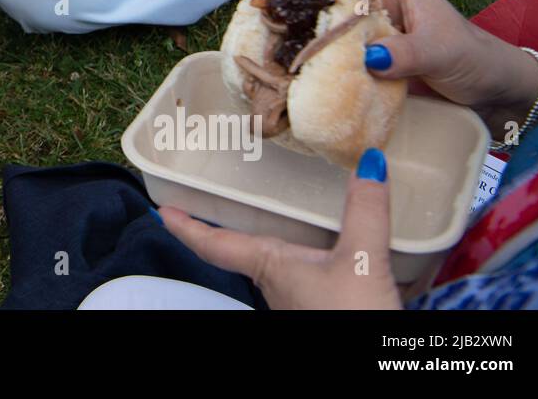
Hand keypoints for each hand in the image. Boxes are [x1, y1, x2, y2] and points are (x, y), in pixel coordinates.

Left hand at [161, 148, 401, 308]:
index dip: (186, 226)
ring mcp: (298, 301)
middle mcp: (276, 285)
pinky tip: (343, 258)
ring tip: (281, 220)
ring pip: (280, 269)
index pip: (214, 244)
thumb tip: (368, 166)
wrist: (375, 372)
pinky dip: (323, 265)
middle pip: (244, 253)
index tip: (162, 211)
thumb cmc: (351, 317)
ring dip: (278, 247)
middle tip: (216, 203)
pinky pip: (314, 283)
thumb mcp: (361, 261)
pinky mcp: (322, 309)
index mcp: (270, 267)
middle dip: (229, 230)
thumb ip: (365, 212)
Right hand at [280, 0, 537, 139]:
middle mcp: (377, 4)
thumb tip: (368, 58)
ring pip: (327, 17)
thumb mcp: (441, 49)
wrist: (489, 91)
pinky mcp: (367, 61)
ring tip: (271, 26)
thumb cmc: (471, 57)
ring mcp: (370, 33)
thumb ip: (407, 52)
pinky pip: (334, 51)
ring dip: (301, 20)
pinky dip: (315, 54)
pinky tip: (294, 62)